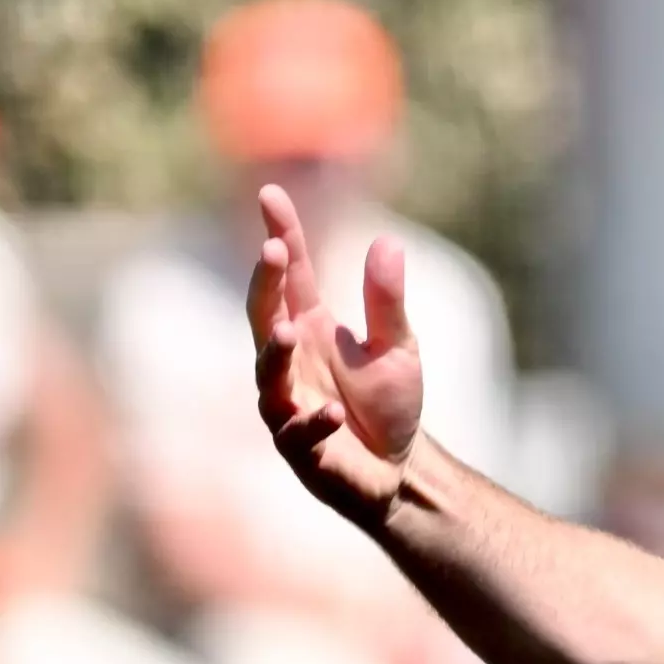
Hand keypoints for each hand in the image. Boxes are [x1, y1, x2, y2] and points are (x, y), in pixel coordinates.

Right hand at [246, 185, 423, 521]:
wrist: (396, 469)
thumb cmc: (388, 405)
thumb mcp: (398, 347)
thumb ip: (387, 301)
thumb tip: (387, 240)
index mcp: (310, 328)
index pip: (292, 276)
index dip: (281, 236)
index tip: (270, 194)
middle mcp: (290, 361)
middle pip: (265, 314)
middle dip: (265, 284)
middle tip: (271, 250)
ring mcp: (288, 404)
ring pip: (269, 375)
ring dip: (274, 353)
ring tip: (286, 329)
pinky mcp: (301, 448)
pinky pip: (298, 434)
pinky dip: (314, 424)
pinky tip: (334, 416)